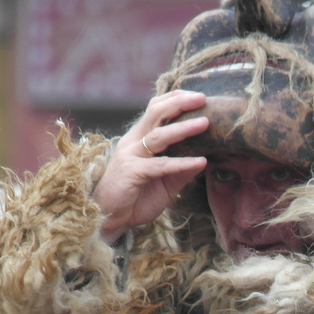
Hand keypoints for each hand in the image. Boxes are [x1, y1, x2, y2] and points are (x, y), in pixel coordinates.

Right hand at [92, 91, 209, 240]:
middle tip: (202, 99)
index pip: (156, 110)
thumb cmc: (135, 198)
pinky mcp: (131, 172)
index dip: (175, 99)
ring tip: (205, 123)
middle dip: (179, 103)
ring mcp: (131, 155)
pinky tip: (200, 162)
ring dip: (183, 128)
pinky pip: (160, 165)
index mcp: (139, 139)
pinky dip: (182, 163)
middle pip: (156, 113)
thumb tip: (204, 160)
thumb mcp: (164, 183)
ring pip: (158, 136)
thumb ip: (181, 171)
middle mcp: (134, 142)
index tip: (197, 95)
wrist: (108, 218)